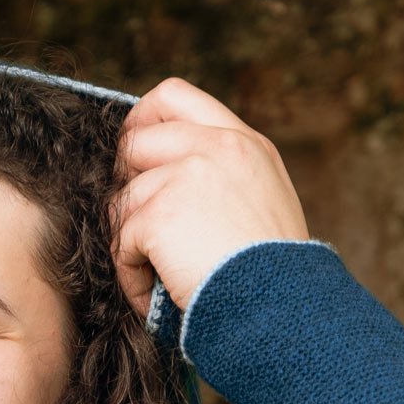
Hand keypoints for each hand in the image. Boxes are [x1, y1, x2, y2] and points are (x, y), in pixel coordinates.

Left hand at [108, 77, 307, 315]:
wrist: (281, 306)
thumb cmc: (274, 272)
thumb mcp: (264, 200)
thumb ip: (224, 175)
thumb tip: (169, 177)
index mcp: (242, 141)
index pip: (173, 96)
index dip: (140, 121)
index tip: (133, 157)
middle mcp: (215, 148)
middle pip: (135, 141)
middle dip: (124, 184)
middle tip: (138, 224)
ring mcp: (186, 175)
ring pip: (125, 199)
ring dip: (131, 242)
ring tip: (154, 276)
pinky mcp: (161, 214)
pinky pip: (122, 240)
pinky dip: (130, 274)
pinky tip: (153, 295)